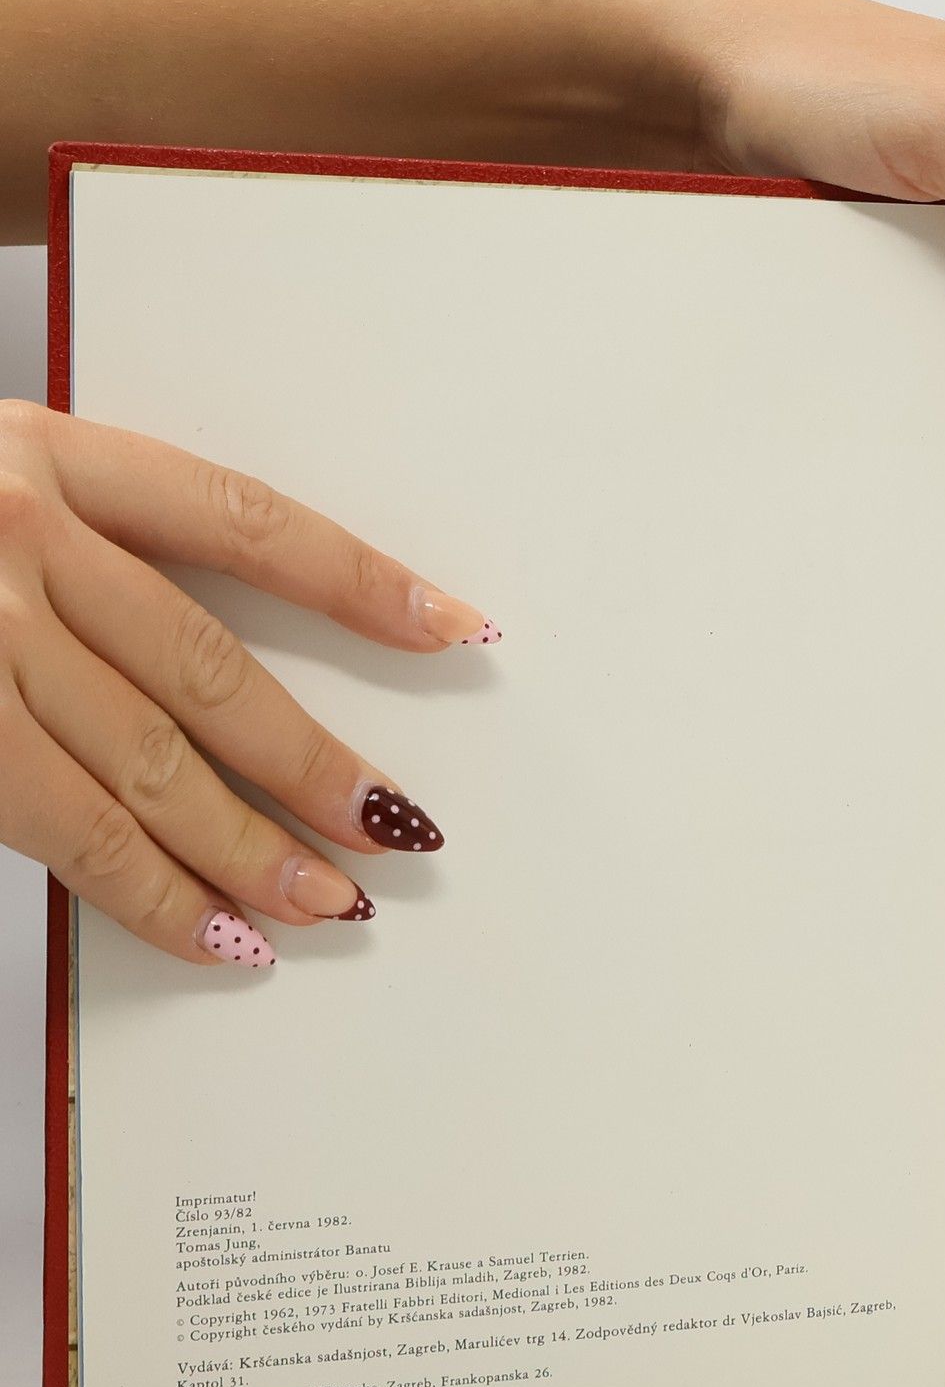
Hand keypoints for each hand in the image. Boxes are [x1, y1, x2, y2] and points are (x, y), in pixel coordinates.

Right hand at [0, 401, 496, 968]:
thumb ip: (90, 557)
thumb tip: (218, 686)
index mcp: (43, 454)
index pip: (245, 523)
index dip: (361, 579)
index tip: (458, 628)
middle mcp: (7, 535)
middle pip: (205, 669)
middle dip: (312, 765)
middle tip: (400, 832)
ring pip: (141, 764)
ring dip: (246, 850)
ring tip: (331, 908)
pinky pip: (55, 828)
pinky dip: (140, 893)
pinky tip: (210, 932)